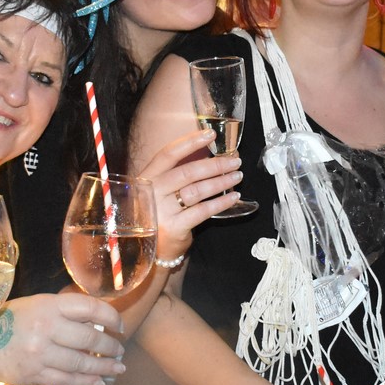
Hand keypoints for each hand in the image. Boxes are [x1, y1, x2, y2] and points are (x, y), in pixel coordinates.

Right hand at [0, 292, 124, 384]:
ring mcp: (41, 355)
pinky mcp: (36, 375)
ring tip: (117, 367)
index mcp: (49, 306)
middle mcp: (46, 329)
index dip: (111, 316)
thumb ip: (65, 311)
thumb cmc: (12, 321)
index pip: (90, 308)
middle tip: (120, 350)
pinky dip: (86, 382)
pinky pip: (68, 381)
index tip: (120, 326)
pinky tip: (98, 382)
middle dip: (111, 346)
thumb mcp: (37, 305)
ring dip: (104, 367)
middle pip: (90, 339)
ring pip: (81, 364)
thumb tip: (97, 322)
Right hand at [142, 129, 243, 260]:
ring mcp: (162, 211)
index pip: (168, 154)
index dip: (190, 142)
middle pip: (187, 172)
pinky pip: (203, 210)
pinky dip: (221, 202)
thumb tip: (213, 158)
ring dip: (221, 182)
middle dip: (214, 165)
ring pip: (197, 190)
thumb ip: (178, 176)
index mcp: (147, 178)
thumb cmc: (160, 215)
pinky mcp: (175, 227)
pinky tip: (233, 197)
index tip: (210, 134)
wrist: (149, 249)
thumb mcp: (160, 192)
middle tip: (234, 161)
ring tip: (236, 176)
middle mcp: (152, 193)